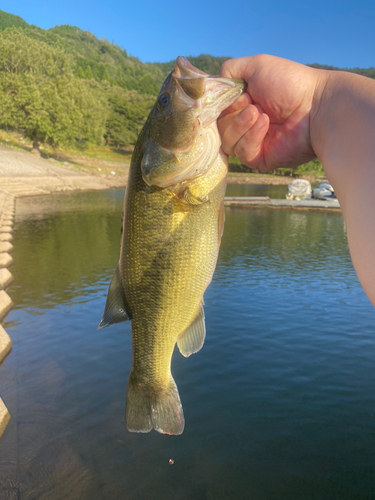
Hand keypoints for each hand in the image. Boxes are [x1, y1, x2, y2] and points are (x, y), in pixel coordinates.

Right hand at [218, 55, 325, 171]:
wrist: (316, 106)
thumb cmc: (289, 83)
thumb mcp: (256, 66)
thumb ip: (230, 70)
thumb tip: (212, 87)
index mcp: (242, 104)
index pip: (216, 111)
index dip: (220, 104)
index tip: (235, 95)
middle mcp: (244, 124)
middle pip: (218, 127)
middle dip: (232, 114)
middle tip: (252, 104)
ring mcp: (251, 142)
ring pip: (227, 141)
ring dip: (240, 125)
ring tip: (260, 113)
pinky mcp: (259, 159)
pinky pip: (242, 152)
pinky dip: (251, 136)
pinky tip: (265, 124)